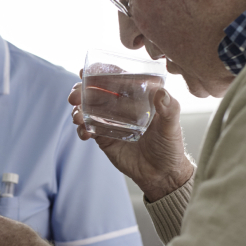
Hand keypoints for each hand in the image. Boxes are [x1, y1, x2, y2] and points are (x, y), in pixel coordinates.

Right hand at [69, 70, 193, 200]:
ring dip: (77, 110)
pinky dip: (82, 129)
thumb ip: (169, 109)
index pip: (116, 79)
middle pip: (95, 92)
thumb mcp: (171, 127)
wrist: (161, 174)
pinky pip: (87, 129)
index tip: (85, 71)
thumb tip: (161, 92)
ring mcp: (110, 121)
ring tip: (77, 118)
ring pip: (87, 109)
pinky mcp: (103, 137)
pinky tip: (85, 134)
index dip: (99, 72)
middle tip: (74, 97)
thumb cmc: (170, 146)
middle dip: (80, 91)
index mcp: (136, 97)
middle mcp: (121, 106)